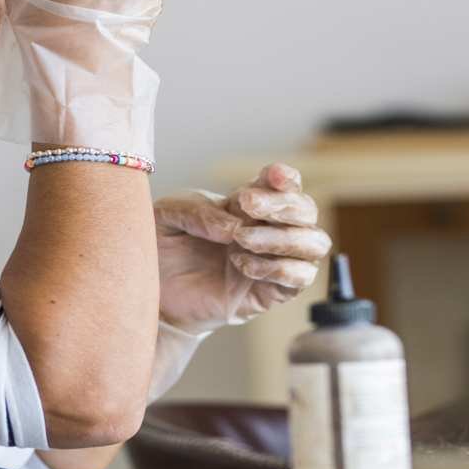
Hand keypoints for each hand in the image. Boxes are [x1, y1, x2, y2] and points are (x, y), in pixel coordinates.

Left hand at [155, 163, 329, 333]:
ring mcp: (273, 261)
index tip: (272, 176)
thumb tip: (233, 225)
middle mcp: (269, 229)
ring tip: (241, 240)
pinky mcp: (270, 293)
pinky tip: (242, 266)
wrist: (154, 290)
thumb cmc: (165, 247)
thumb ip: (198, 211)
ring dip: (283, 238)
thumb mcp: (169, 215)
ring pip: (314, 244)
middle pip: (307, 210)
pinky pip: (299, 279)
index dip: (286, 178)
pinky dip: (277, 268)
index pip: (285, 185)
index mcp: (249, 204)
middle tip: (247, 206)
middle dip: (284, 205)